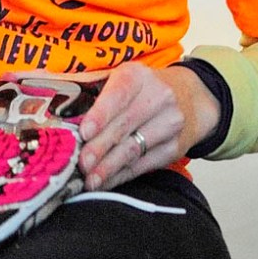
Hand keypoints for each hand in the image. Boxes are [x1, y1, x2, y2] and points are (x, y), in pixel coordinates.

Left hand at [75, 62, 220, 190]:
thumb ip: (98, 95)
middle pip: (124, 126)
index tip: (84, 133)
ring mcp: (170, 123)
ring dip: (109, 167)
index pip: (118, 95)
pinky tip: (106, 182)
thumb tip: (67, 120)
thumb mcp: (124, 80)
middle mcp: (158, 97)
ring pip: (133, 149)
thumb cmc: (145, 90)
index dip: (100, 115)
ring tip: (90, 180)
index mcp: (138, 76)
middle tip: (81, 164)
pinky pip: (143, 165)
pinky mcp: (175, 147)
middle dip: (99, 148)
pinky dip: (121, 176)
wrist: (191, 98)